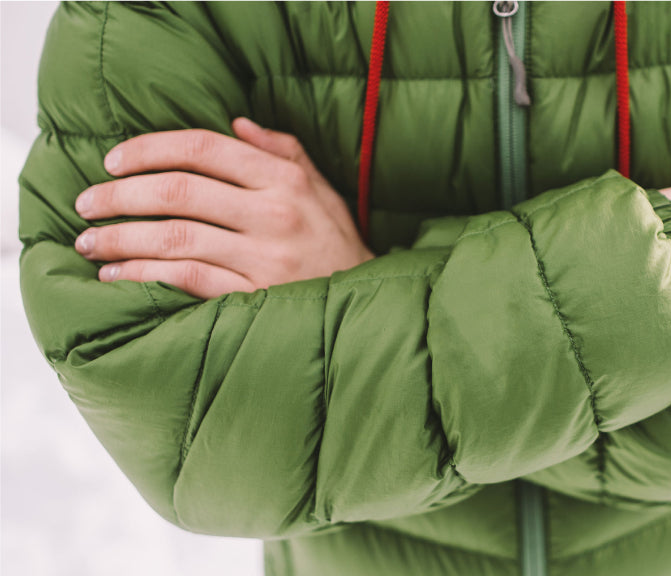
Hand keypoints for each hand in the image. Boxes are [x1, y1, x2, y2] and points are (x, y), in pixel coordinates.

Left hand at [74, 118, 372, 298]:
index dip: (148, 148)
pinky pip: (185, 280)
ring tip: (89, 243)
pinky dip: (142, 275)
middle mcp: (275, 215)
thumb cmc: (338, 246)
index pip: (203, 148)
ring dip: (120, 238)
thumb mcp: (323, 191)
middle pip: (178, 191)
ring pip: (173, 237)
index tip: (113, 161)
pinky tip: (116, 276)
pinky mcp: (254, 298)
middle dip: (119, 195)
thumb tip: (236, 123)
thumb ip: (284, 152)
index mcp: (286, 180)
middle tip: (85, 203)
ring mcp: (264, 259)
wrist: (366, 309)